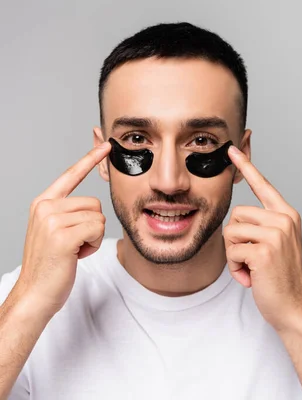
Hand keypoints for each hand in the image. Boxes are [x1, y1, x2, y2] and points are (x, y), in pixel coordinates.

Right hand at [13, 142, 110, 317]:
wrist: (35, 293)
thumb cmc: (51, 265)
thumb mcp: (57, 232)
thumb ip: (70, 213)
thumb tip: (93, 206)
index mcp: (43, 203)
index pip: (71, 175)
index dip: (90, 159)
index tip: (106, 144)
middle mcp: (45, 207)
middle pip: (94, 203)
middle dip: (92, 226)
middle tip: (74, 244)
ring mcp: (52, 220)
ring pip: (98, 217)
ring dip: (93, 237)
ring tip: (73, 250)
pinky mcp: (62, 235)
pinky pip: (97, 229)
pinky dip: (93, 245)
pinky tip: (75, 255)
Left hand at [223, 146, 301, 332]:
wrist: (293, 307)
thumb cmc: (280, 278)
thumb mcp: (276, 244)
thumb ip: (262, 225)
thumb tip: (238, 216)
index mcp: (287, 215)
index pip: (263, 185)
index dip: (247, 166)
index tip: (232, 149)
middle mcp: (284, 219)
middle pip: (236, 214)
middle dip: (235, 240)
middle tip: (251, 259)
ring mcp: (276, 233)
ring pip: (231, 232)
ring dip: (234, 255)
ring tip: (252, 268)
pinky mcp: (265, 250)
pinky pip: (232, 250)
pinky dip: (235, 268)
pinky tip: (252, 277)